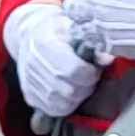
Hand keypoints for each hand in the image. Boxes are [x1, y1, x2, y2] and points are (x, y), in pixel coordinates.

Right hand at [2, 0, 98, 117]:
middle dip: (85, 87)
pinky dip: (64, 106)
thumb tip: (108, 59)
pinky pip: (50, 109)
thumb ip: (90, 41)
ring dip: (77, 98)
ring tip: (81, 86)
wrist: (26, 35)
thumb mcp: (71, 26)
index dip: (89, 74)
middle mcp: (34, 64)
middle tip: (90, 79)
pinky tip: (69, 95)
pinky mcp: (28, 94)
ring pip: (60, 103)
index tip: (94, 69)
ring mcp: (30, 81)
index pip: (72, 70)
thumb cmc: (54, 29)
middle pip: (68, 89)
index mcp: (45, 43)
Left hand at [66, 0, 134, 65]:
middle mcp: (96, 8)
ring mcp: (101, 29)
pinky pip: (92, 43)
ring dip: (85, 23)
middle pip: (74, 5)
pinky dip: (96, 39)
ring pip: (78, 26)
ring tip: (99, 21)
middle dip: (82, 4)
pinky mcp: (110, 47)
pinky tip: (107, 35)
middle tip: (96, 4)